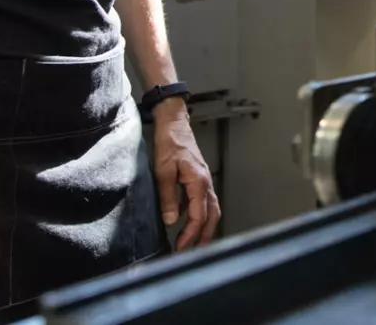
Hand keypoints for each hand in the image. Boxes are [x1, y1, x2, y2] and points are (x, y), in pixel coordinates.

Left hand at [153, 103, 219, 250]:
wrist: (174, 123)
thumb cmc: (170, 142)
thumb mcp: (163, 170)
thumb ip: (168, 196)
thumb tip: (172, 220)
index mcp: (198, 182)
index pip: (199, 216)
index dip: (190, 234)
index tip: (180, 247)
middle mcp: (206, 183)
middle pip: (213, 216)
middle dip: (205, 236)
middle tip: (194, 252)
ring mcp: (204, 180)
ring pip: (212, 209)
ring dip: (205, 227)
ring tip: (195, 241)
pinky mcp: (199, 178)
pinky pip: (204, 201)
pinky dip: (199, 214)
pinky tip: (186, 219)